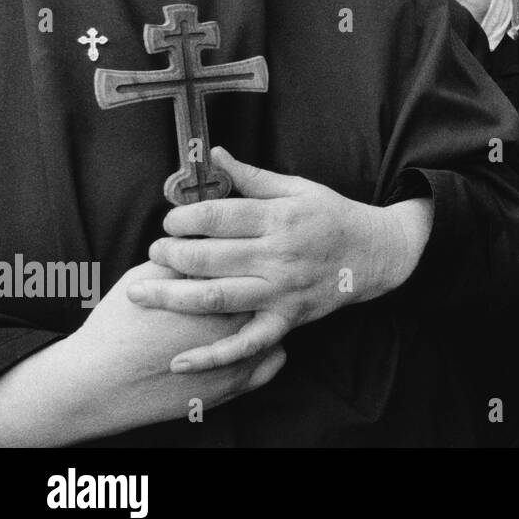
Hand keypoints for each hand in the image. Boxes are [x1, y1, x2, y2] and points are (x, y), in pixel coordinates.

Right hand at [0, 261, 285, 444]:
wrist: (98, 384)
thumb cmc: (120, 326)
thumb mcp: (150, 276)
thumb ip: (186, 254)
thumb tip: (206, 232)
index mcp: (215, 292)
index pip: (248, 258)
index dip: (246, 245)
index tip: (241, 241)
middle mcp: (235, 325)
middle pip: (267, 291)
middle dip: (264, 275)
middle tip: (254, 265)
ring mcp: (240, 359)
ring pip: (278, 323)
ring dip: (271, 309)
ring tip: (257, 295)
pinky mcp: (236, 385)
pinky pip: (274, 358)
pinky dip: (269, 344)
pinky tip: (255, 332)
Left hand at [129, 147, 420, 372]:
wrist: (377, 253)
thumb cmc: (333, 216)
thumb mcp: (298, 188)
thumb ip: (252, 176)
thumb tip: (214, 155)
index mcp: (279, 218)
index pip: (218, 217)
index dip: (184, 218)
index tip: (171, 220)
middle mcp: (278, 256)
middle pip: (209, 257)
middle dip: (171, 253)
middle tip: (154, 251)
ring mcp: (281, 291)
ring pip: (216, 297)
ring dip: (172, 296)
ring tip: (141, 291)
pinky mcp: (285, 320)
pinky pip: (246, 344)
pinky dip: (212, 357)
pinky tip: (178, 362)